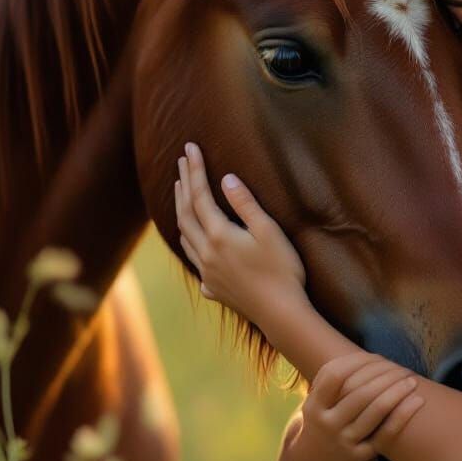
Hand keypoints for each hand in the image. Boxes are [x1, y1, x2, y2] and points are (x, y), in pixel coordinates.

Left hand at [175, 141, 306, 324]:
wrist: (280, 313)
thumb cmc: (281, 270)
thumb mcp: (268, 231)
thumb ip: (245, 204)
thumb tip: (226, 178)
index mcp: (219, 235)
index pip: (200, 195)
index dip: (194, 169)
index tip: (189, 147)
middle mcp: (205, 252)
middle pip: (186, 212)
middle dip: (183, 184)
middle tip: (181, 162)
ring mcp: (207, 272)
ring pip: (185, 235)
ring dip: (181, 210)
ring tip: (181, 192)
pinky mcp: (213, 287)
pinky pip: (193, 258)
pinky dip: (189, 239)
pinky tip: (194, 240)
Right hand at [283, 352, 425, 460]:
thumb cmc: (324, 424)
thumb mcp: (317, 404)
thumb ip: (334, 382)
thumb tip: (369, 356)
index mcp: (314, 406)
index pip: (336, 375)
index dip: (358, 361)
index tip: (376, 357)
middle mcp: (327, 424)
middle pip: (360, 392)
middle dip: (385, 375)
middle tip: (402, 368)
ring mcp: (344, 442)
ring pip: (375, 411)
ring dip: (397, 391)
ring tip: (412, 381)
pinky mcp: (361, 458)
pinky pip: (386, 434)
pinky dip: (403, 415)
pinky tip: (417, 401)